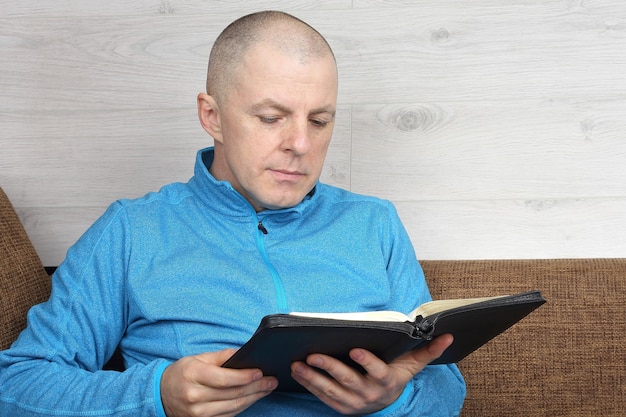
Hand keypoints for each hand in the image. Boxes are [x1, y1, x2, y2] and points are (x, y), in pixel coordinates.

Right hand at [160, 348, 277, 416]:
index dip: (245, 377)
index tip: (260, 372)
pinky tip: (253, 398)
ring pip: (234, 406)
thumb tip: (244, 353)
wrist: (161, 395)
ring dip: (254, 397)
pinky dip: (243, 406)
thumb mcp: (198, 358)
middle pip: (233, 393)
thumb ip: (222, 356)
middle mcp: (195, 396)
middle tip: (271, 381)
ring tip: (267, 388)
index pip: (224, 379)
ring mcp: (199, 413)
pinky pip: (229, 415)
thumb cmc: (182, 373)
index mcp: (193, 375)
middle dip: (256, 387)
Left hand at [290, 334, 452, 414]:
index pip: (378, 371)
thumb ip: (427, 350)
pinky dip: (308, 384)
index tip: (355, 349)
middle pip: (348, 380)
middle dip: (330, 367)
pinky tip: (296, 372)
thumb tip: (448, 335)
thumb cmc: (396, 376)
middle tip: (314, 355)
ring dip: (312, 377)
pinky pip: (321, 396)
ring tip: (298, 363)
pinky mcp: (340, 407)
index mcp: (387, 381)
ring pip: (330, 390)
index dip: (367, 362)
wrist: (385, 403)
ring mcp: (353, 402)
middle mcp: (369, 394)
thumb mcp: (412, 365)